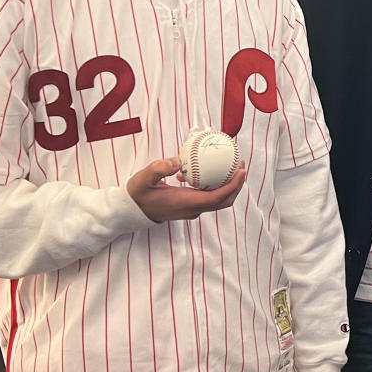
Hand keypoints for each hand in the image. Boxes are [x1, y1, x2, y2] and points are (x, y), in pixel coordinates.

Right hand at [126, 158, 244, 222]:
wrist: (130, 211)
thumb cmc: (138, 194)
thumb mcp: (143, 179)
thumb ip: (159, 169)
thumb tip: (178, 161)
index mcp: (185, 203)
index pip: (217, 197)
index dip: (233, 185)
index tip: (241, 170)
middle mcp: (192, 209)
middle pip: (224, 200)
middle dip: (236, 184)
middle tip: (240, 163)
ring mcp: (192, 209)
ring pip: (218, 200)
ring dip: (228, 184)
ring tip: (230, 164)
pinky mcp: (189, 206)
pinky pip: (208, 196)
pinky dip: (214, 185)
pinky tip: (206, 169)